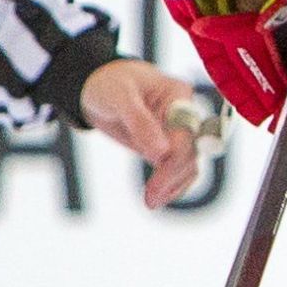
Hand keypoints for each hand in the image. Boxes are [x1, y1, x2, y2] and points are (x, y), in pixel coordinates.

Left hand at [81, 57, 216, 209]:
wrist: (96, 86)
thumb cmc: (109, 84)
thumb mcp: (119, 97)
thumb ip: (140, 122)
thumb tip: (161, 153)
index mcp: (179, 95)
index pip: (186, 133)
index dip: (174, 158)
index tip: (157, 179)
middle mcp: (184, 114)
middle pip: (190, 151)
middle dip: (172, 176)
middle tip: (150, 199)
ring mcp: (176, 131)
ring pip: (188, 163)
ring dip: (174, 185)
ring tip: (152, 202)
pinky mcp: (166, 145)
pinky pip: (177, 168)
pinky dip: (172, 185)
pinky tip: (159, 198)